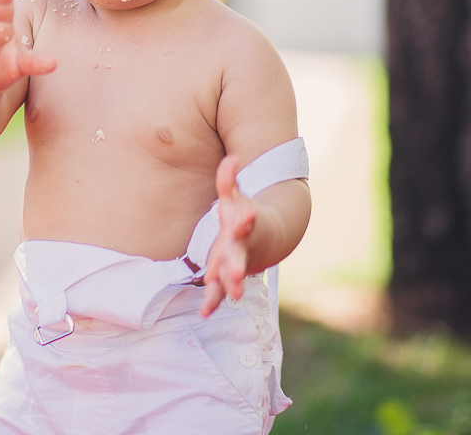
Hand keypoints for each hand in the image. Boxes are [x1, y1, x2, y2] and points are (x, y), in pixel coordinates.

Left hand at [200, 155, 256, 316]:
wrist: (266, 240)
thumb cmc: (243, 216)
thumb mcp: (234, 197)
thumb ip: (228, 179)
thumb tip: (231, 158)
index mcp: (243, 226)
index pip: (245, 222)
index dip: (245, 218)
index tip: (247, 217)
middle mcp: (241, 249)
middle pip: (239, 257)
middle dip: (238, 266)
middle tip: (239, 274)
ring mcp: (236, 265)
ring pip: (233, 278)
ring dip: (232, 286)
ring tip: (233, 293)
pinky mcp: (226, 278)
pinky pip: (219, 292)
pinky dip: (213, 302)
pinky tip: (204, 312)